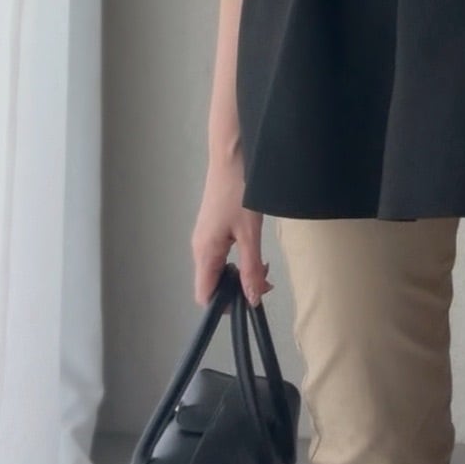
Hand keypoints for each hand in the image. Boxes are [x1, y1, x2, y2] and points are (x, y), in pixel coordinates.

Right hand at [190, 155, 272, 309]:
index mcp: (204, 253)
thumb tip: (252, 298)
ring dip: (239, 273)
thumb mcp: (250, 233)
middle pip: (212, 283)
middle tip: (264, 282)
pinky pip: (221, 254)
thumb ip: (251, 268)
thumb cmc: (239, 192)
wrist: (231, 157)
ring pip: (218, 268)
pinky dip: (237, 259)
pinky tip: (254, 251)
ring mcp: (205, 237)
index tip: (248, 303)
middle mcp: (199, 248)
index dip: (224, 306)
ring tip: (263, 266)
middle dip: (237, 289)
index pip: (204, 295)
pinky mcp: (212, 227)